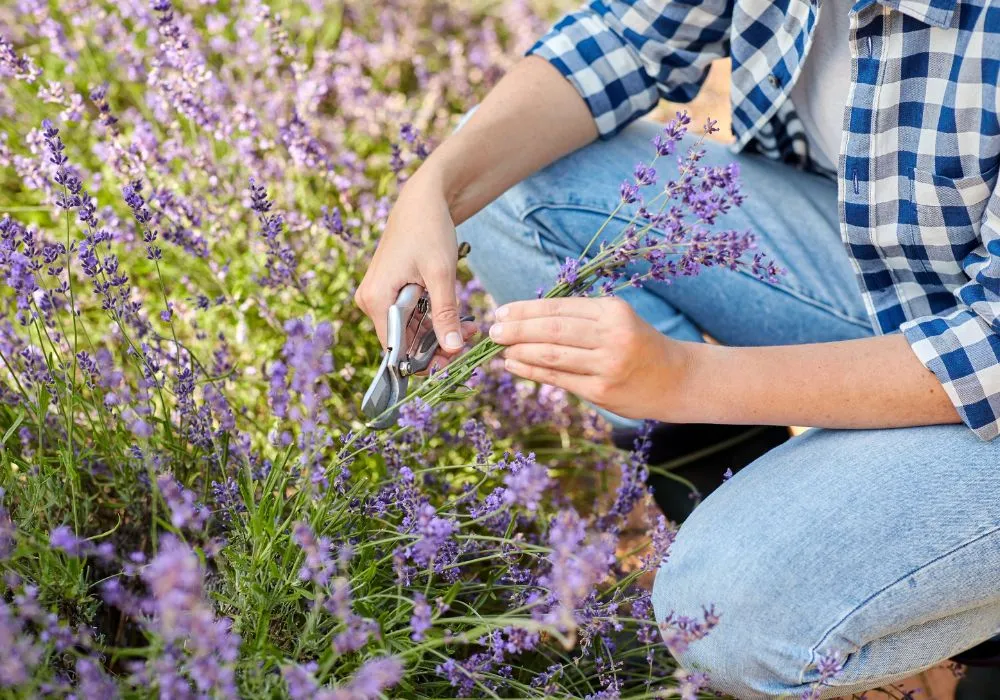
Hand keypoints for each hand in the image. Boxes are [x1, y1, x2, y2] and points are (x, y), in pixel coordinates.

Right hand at [355, 174, 465, 368]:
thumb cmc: (429, 230)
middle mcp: (371, 301)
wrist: (423, 199)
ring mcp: (379, 297)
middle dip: (437, 347)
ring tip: (469, 330)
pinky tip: (458, 320)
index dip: (425, 361)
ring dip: (439, 334)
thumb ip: (445, 314)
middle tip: (469, 344)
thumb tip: (452, 349)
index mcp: (376, 299)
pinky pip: (410, 317)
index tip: (454, 364)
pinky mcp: (390, 291)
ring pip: (409, 331)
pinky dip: (433, 321)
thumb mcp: (441, 274)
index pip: (396, 349)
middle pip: (403, 342)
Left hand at [488, 297, 691, 419]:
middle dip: (517, 328)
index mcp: (613, 311)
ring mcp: (607, 366)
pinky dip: (532, 372)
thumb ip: (581, 317)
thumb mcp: (618, 320)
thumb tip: (528, 316)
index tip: (502, 310)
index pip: (560, 307)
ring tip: (500, 348)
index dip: (526, 309)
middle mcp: (611, 336)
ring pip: (552, 355)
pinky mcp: (602, 392)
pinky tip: (514, 365)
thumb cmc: (639, 345)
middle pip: (552, 329)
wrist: (677, 380)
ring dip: (520, 351)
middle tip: (493, 330)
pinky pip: (559, 379)